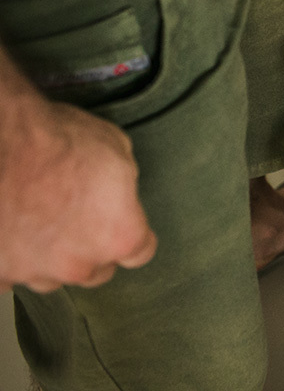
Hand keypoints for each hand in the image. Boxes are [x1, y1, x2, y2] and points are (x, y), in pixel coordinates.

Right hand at [0, 97, 157, 292]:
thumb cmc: (52, 141)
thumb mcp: (115, 148)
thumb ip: (124, 186)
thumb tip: (117, 193)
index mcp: (118, 236)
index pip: (139, 252)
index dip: (131, 235)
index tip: (122, 228)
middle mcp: (78, 263)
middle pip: (95, 270)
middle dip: (90, 247)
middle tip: (75, 216)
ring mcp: (33, 272)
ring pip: (52, 275)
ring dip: (50, 255)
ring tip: (40, 218)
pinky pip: (10, 275)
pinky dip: (12, 258)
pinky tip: (13, 231)